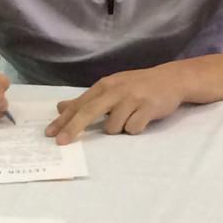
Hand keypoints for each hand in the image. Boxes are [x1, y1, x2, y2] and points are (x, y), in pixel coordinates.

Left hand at [45, 65, 185, 144]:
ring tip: (129, 118)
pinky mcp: (148, 108)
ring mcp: (132, 98)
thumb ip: (87, 100)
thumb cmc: (137, 86)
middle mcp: (116, 90)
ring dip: (117, 128)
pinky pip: (133, 129)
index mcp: (105, 85)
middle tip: (61, 142)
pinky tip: (141, 119)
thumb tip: (60, 108)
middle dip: (73, 128)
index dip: (64, 120)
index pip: (80, 104)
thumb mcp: (111, 87)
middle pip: (89, 112)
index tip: (50, 133)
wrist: (172, 79)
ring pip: (113, 126)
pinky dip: (134, 128)